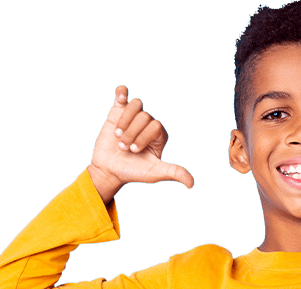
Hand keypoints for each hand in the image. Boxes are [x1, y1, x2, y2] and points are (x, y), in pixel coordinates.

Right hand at [89, 85, 193, 200]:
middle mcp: (147, 124)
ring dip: (124, 121)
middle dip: (132, 134)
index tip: (134, 151)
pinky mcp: (117, 112)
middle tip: (124, 148)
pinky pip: (123, 93)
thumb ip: (173, 172)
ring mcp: (132, 117)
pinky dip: (122, 92)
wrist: (109, 170)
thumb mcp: (154, 173)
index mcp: (159, 135)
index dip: (143, 136)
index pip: (156, 125)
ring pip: (135, 105)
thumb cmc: (133, 172)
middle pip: (144, 116)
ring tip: (117, 135)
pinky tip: (120, 99)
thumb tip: (191, 183)